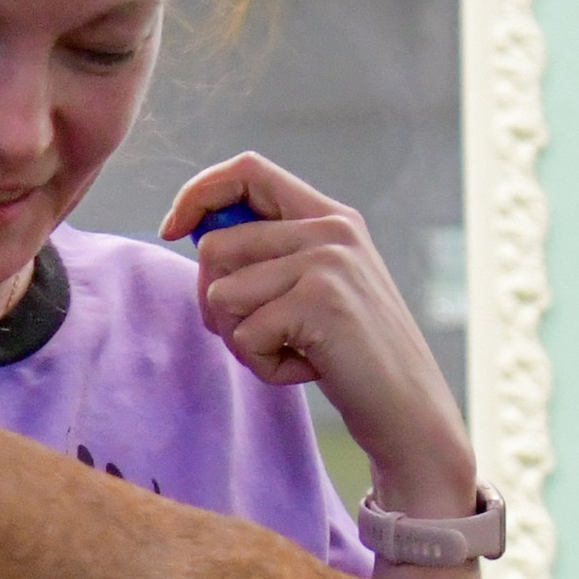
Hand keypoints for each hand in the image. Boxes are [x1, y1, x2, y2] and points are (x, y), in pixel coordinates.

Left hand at [163, 152, 476, 520]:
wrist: (407, 408)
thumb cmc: (351, 357)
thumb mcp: (316, 289)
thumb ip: (271, 257)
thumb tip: (193, 235)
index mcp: (329, 215)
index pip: (248, 170)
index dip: (198, 193)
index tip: (171, 229)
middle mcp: (330, 228)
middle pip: (215, 246)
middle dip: (215, 305)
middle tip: (259, 336)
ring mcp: (327, 261)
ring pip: (221, 294)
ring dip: (241, 341)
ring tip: (291, 352)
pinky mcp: (319, 301)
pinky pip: (244, 336)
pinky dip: (264, 367)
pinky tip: (307, 369)